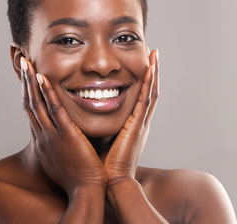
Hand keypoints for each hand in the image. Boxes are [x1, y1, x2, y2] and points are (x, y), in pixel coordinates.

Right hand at [20, 57, 107, 194]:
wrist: (86, 190)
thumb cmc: (78, 177)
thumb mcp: (63, 159)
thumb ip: (60, 145)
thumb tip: (62, 137)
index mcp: (43, 141)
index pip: (32, 113)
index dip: (27, 94)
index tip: (26, 78)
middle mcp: (42, 136)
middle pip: (29, 104)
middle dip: (25, 83)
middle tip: (22, 64)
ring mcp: (52, 135)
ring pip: (37, 104)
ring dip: (31, 82)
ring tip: (27, 64)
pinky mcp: (65, 135)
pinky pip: (54, 110)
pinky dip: (47, 93)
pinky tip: (43, 78)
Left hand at [103, 49, 158, 184]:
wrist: (112, 184)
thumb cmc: (103, 168)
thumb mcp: (101, 142)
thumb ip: (98, 128)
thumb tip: (82, 119)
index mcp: (132, 126)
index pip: (139, 97)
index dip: (142, 80)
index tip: (142, 64)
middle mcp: (140, 122)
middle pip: (149, 90)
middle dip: (152, 71)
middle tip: (153, 52)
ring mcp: (141, 123)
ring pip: (150, 91)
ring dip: (153, 71)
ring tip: (154, 53)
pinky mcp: (138, 125)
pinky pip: (145, 98)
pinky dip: (149, 82)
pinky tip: (149, 67)